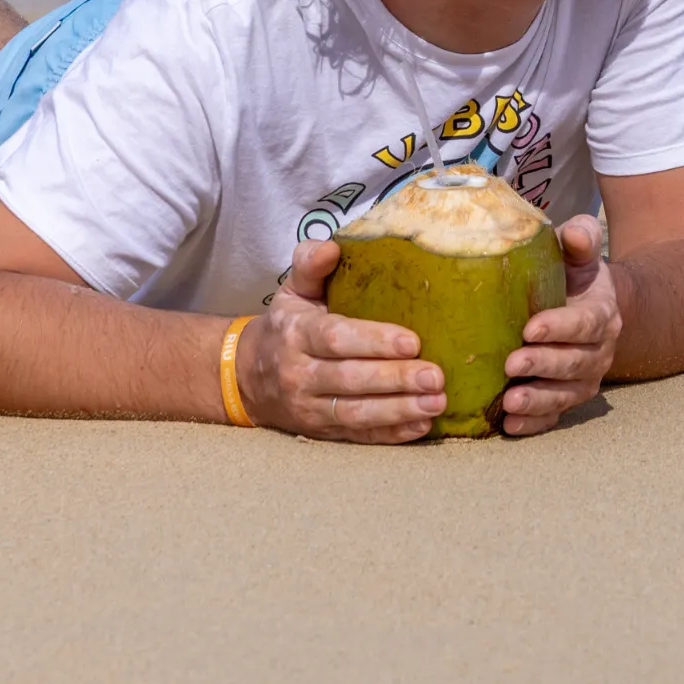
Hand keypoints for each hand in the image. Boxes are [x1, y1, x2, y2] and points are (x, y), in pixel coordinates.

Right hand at [236, 239, 445, 442]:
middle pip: (350, 380)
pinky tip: (421, 426)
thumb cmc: (286, 326)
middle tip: (436, 376)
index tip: (412, 341)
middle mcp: (299, 374)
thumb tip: (331, 247)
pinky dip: (389, 435)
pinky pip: (357, 437)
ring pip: (355, 414)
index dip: (374, 341)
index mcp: (296, 334)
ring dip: (398, 410)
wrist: (247, 376)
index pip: (335, 338)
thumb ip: (311, 265)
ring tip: (436, 402)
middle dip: (395, 380)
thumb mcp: (292, 290)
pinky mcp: (321, 431)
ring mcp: (309, 408)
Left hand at [500, 216, 625, 436]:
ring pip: (567, 394)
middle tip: (511, 364)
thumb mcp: (578, 251)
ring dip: (539, 401)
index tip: (529, 328)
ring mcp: (585, 378)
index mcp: (602, 314)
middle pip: (575, 363)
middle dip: (544, 365)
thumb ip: (581, 238)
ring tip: (510, 403)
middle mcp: (599, 351)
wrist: (587, 306)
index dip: (560, 328)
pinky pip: (555, 415)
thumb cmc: (573, 275)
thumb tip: (576, 233)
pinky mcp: (567, 398)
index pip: (586, 324)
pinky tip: (510, 426)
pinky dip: (535, 423)